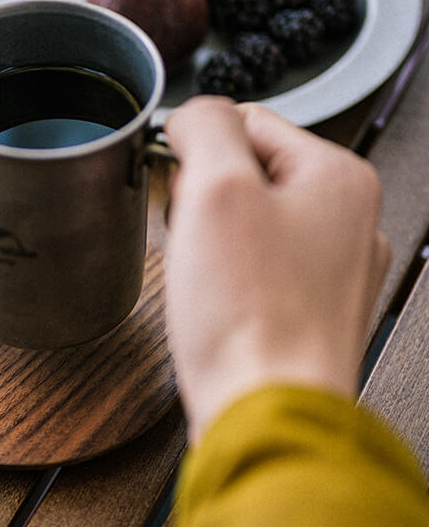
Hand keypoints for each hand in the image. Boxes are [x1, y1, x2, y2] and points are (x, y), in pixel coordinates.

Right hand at [163, 96, 389, 443]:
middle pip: (247, 173)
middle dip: (204, 199)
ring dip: (210, 239)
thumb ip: (205, 126)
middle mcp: (348, 220)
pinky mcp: (310, 308)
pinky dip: (226, 277)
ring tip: (207, 278)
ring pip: (248, 221)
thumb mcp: (216, 188)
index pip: (246, 121)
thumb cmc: (250, 313)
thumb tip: (194, 115)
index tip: (177, 187)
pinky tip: (219, 303)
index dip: (196, 150)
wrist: (266, 412)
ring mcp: (334, 268)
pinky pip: (255, 267)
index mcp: (337, 177)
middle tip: (196, 239)